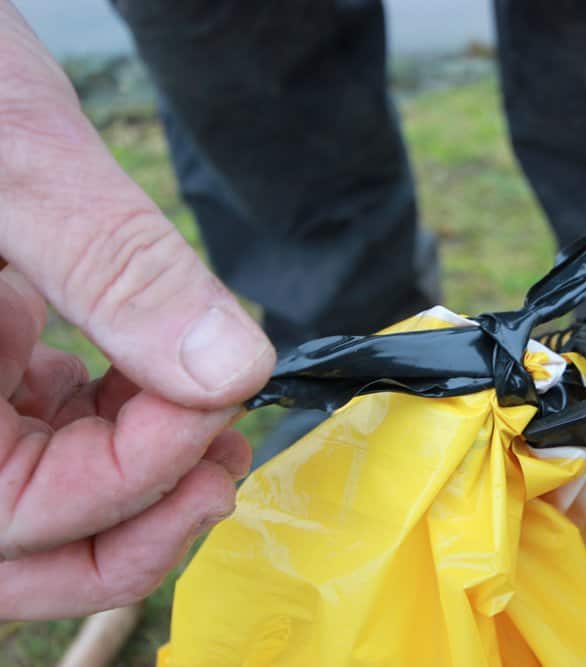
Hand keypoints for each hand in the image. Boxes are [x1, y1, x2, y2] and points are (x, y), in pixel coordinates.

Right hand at [0, 1, 274, 619]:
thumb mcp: (17, 161)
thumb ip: (118, 269)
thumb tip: (231, 367)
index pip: (19, 507)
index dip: (137, 473)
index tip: (222, 395)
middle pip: (23, 544)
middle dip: (138, 526)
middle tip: (225, 471)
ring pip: (40, 498)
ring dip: (138, 483)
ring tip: (218, 431)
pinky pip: (44, 432)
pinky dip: (117, 426)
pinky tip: (164, 381)